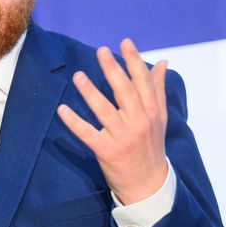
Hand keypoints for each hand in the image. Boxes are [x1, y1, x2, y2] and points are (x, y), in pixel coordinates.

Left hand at [57, 38, 168, 205]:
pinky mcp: (107, 151)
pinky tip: (62, 109)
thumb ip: (157, 89)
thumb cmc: (151, 146)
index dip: (134, 61)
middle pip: (124, 92)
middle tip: (100, 51)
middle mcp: (139, 122)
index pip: (143, 82)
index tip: (125, 42)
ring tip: (78, 76)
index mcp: (151, 112)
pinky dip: (74, 122)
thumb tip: (162, 63)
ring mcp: (123, 137)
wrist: (149, 184)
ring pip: (104, 110)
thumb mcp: (159, 118)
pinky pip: (88, 134)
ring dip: (90, 92)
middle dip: (113, 70)